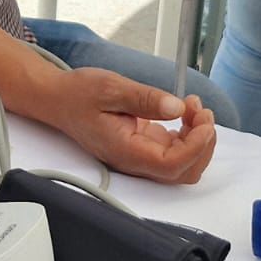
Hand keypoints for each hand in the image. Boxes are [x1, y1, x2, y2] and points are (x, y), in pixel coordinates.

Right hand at [43, 68, 216, 183]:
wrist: (57, 100)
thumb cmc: (78, 94)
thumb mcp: (111, 87)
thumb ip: (144, 99)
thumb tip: (176, 108)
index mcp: (125, 151)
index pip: (172, 165)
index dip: (196, 146)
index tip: (203, 119)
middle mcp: (134, 161)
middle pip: (183, 172)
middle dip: (203, 144)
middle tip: (202, 111)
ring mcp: (139, 157)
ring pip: (182, 165)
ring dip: (197, 139)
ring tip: (194, 107)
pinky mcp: (142, 147)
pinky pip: (174, 151)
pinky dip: (187, 134)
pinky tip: (183, 111)